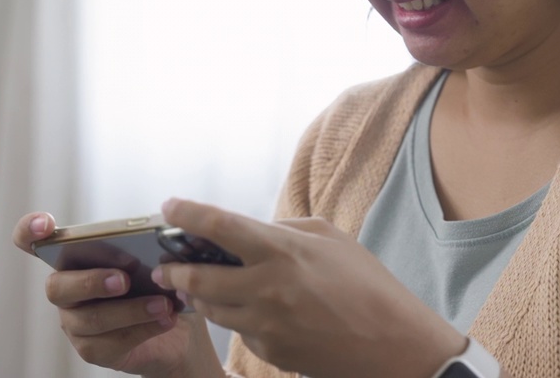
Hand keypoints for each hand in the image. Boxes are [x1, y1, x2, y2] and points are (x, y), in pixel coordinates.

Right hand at [12, 212, 224, 377]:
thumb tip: (151, 243)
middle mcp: (66, 291)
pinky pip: (110, 343)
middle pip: (58, 287)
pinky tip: (166, 319)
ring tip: (162, 304)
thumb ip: (141, 249)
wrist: (178, 332)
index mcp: (73, 260)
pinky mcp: (92, 349)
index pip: (33, 241)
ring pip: (91, 319)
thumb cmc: (158, 287)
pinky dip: (143, 329)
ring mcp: (75, 323)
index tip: (47, 224)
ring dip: (130, 310)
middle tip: (124, 279)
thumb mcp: (153, 262)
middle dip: (92, 282)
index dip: (29, 230)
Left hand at [151, 199, 466, 377]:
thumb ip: (284, 230)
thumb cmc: (367, 285)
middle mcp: (265, 288)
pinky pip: (239, 332)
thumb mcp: (330, 238)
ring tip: (197, 287)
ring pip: (211, 310)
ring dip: (199, 297)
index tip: (168, 207)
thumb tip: (251, 232)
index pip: (218, 226)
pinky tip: (248, 311)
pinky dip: (236, 318)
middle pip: (197, 278)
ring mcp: (264, 325)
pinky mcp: (269, 352)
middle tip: (167, 266)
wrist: (392, 345)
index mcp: (281, 251)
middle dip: (175, 271)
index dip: (186, 213)